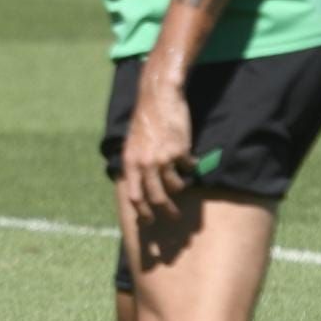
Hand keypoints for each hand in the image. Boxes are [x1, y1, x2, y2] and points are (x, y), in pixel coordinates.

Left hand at [121, 64, 195, 223]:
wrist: (158, 97)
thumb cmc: (146, 120)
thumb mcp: (133, 143)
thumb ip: (136, 163)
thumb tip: (139, 186)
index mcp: (130, 161)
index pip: (134, 196)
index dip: (142, 213)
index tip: (149, 223)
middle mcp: (144, 162)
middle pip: (155, 197)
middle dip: (165, 211)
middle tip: (174, 217)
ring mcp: (162, 158)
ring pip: (174, 186)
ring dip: (180, 187)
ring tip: (182, 182)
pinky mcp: (179, 151)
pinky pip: (188, 168)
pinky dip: (190, 168)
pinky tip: (190, 160)